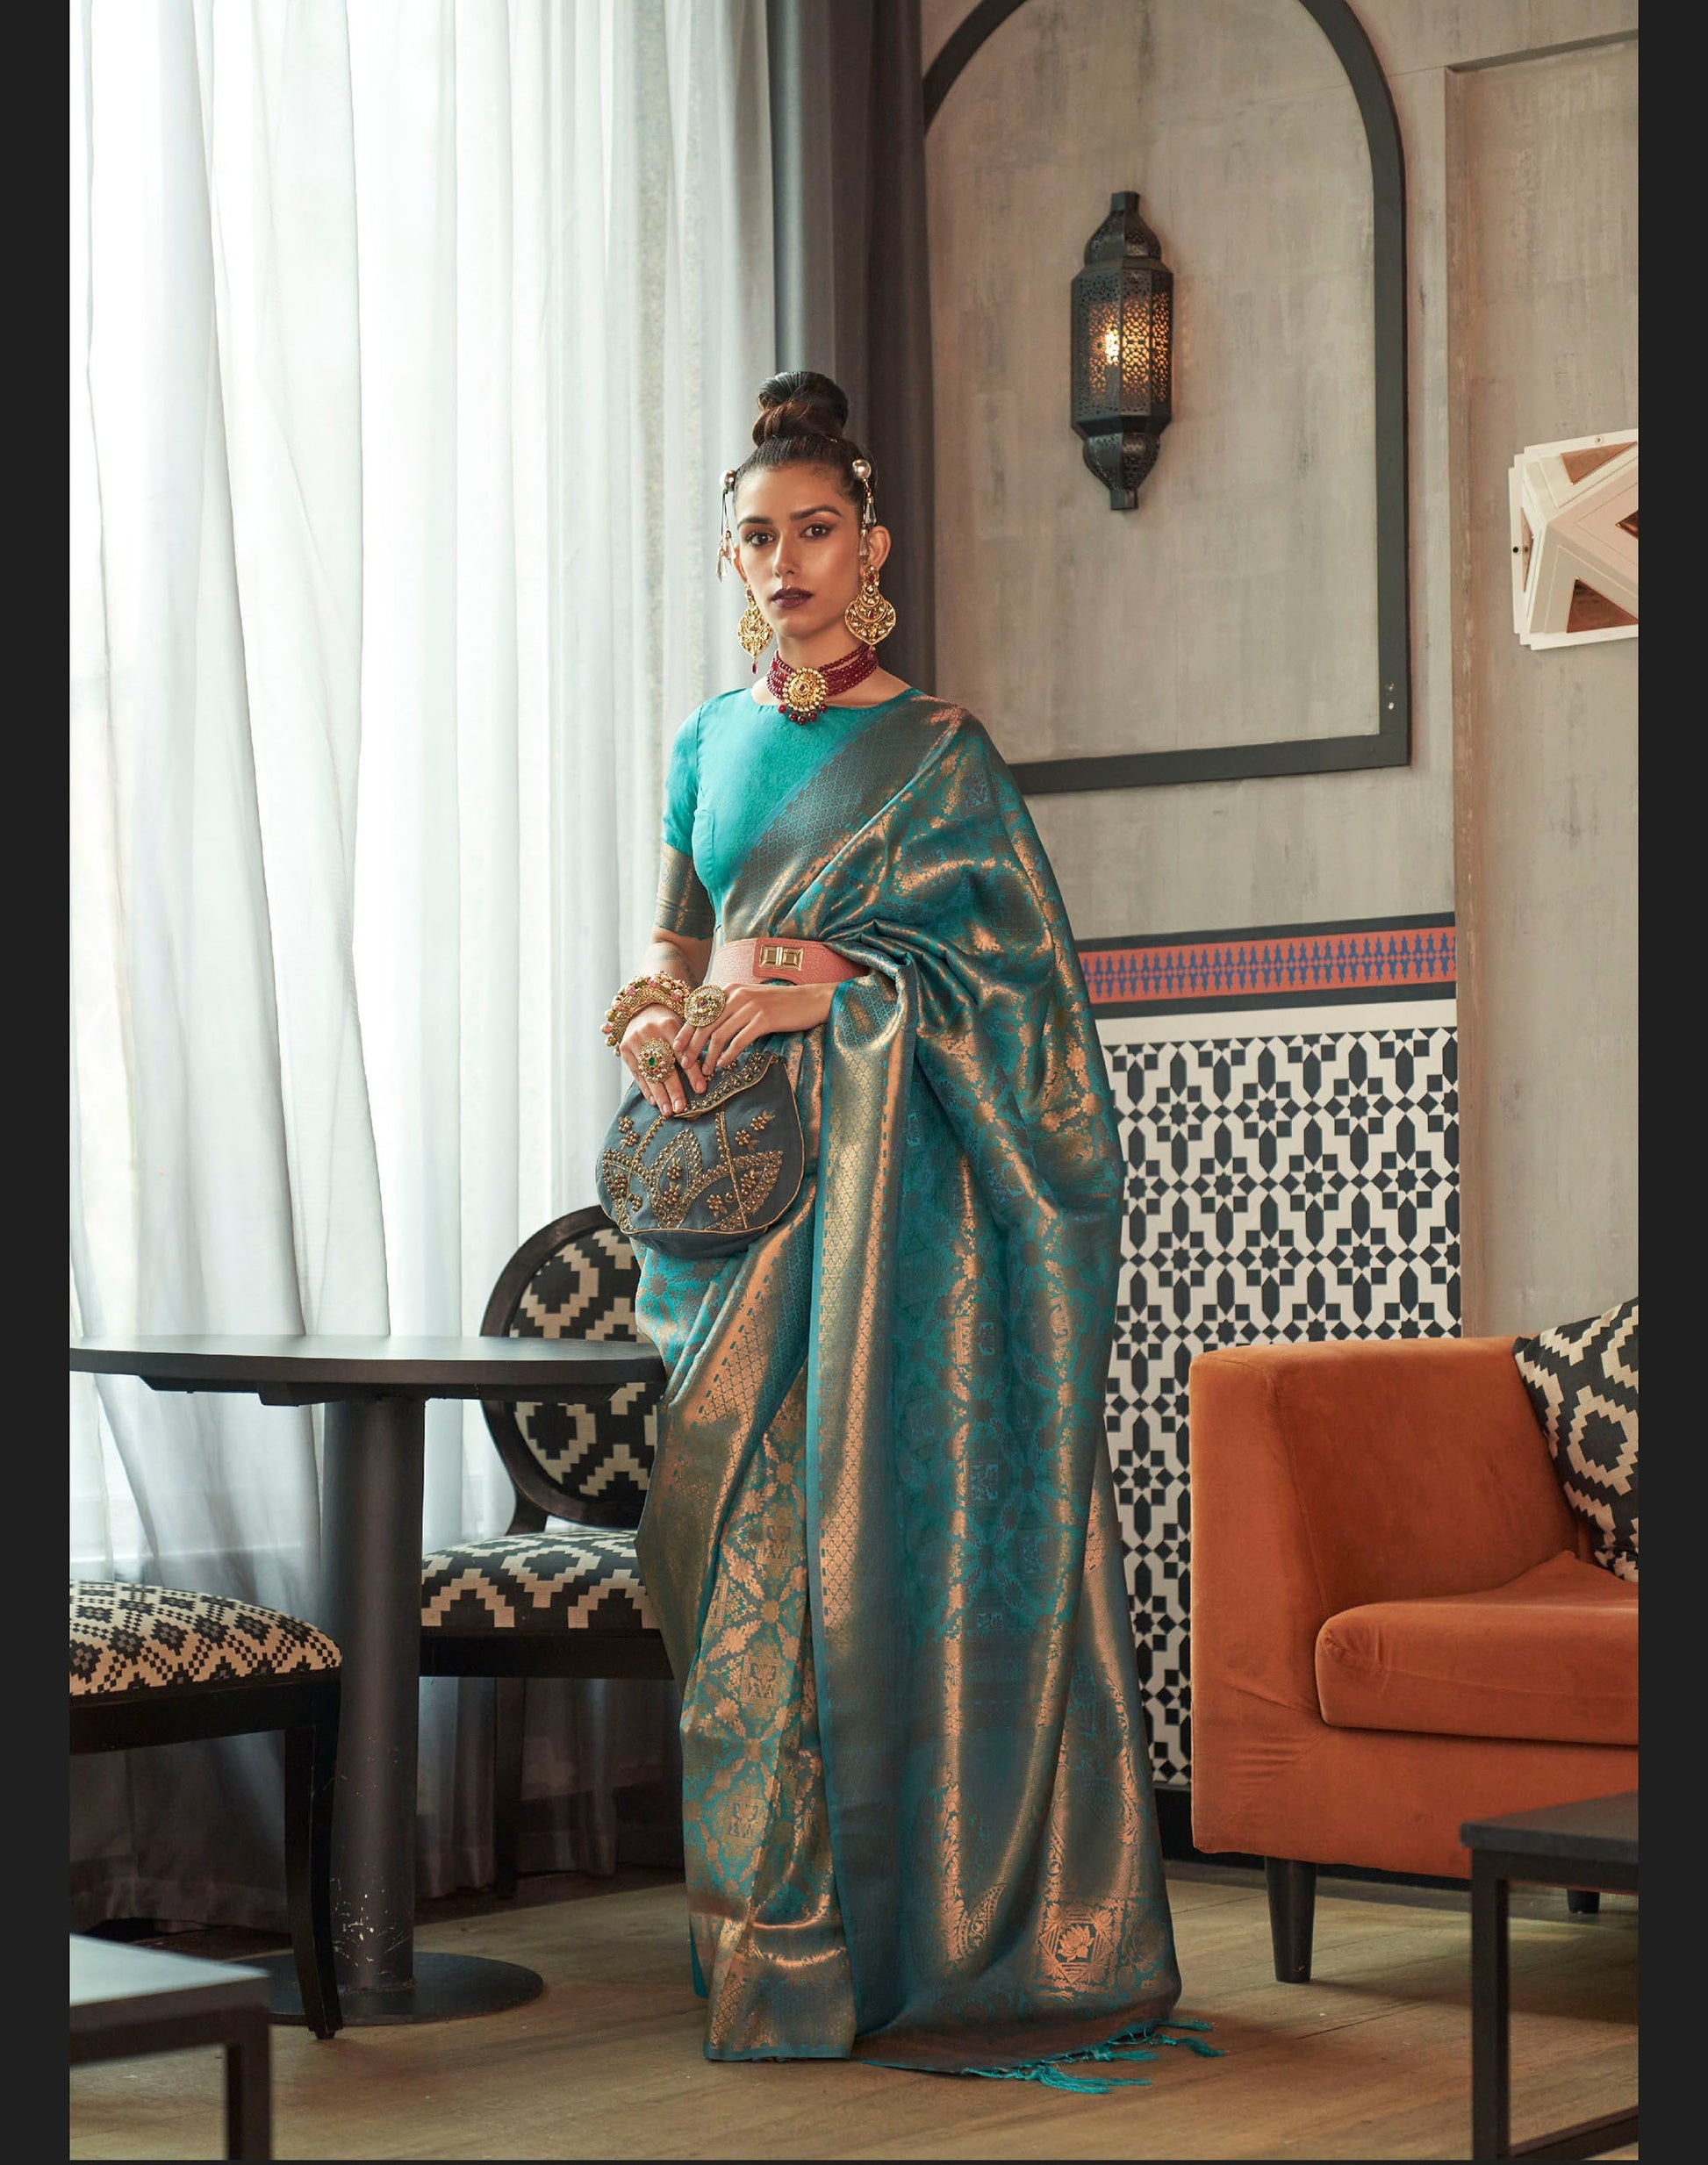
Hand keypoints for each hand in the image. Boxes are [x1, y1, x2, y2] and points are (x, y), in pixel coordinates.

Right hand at [621, 1005, 704, 1114]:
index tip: (701, 1089)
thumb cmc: (669, 1020)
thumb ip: (692, 1045)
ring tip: (668, 1111)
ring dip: (660, 1095)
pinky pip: (637, 1073)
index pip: (682, 1053)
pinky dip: (646, 1089)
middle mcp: (649, 1032)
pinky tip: (654, 1102)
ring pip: (649, 1073)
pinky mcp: (624, 1050)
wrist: (641, 1008)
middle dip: (674, 1089)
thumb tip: (707, 1073)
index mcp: (668, 1024)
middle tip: (682, 1108)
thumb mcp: (682, 1025)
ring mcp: (634, 1041)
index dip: (692, 1072)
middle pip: (664, 1065)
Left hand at [673, 981, 835, 1076]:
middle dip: (692, 1046)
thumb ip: (729, 1009)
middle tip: (686, 1064)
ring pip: (719, 1035)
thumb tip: (707, 1030)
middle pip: (705, 1024)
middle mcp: (737, 994)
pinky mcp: (764, 1019)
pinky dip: (728, 1055)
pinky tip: (724, 1065)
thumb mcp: (750, 1000)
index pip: (699, 1012)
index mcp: (730, 989)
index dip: (686, 1031)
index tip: (677, 1049)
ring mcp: (750, 1006)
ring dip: (709, 1056)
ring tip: (705, 1071)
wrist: (810, 1000)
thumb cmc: (779, 1004)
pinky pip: (739, 1041)